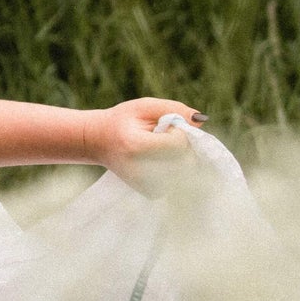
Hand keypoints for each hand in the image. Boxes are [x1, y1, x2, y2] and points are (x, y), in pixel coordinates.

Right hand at [87, 98, 206, 192]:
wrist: (97, 142)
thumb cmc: (122, 121)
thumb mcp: (144, 107)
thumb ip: (174, 109)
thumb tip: (201, 121)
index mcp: (137, 147)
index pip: (178, 143)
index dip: (178, 131)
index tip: (164, 126)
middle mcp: (143, 172)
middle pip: (186, 160)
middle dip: (183, 145)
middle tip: (162, 137)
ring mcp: (148, 186)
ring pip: (186, 171)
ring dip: (181, 157)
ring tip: (159, 148)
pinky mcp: (153, 193)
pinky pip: (180, 179)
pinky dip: (175, 167)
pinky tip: (158, 160)